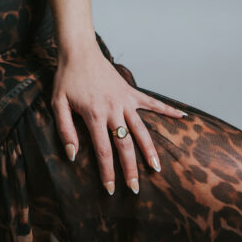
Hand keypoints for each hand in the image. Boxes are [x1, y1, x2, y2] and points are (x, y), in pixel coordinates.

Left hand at [50, 42, 185, 194]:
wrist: (79, 52)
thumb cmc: (67, 79)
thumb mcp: (58, 104)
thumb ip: (66, 130)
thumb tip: (73, 155)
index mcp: (95, 114)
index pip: (104, 150)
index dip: (108, 172)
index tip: (111, 189)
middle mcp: (113, 109)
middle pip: (125, 145)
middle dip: (131, 169)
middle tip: (135, 189)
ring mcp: (125, 100)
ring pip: (141, 129)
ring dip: (150, 149)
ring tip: (157, 168)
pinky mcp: (130, 92)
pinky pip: (152, 102)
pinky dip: (168, 109)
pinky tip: (183, 116)